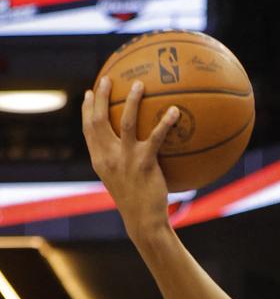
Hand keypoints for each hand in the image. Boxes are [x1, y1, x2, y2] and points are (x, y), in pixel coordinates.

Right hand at [81, 76, 179, 237]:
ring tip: (139, 84)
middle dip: (100, 97)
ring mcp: (125, 159)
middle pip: (98, 120)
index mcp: (100, 160)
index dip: (86, 110)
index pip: (88, 130)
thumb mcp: (122, 180)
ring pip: (124, 122)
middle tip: (106, 78)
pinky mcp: (145, 164)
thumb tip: (136, 148)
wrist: (143, 220)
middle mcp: (108, 156)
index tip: (87, 93)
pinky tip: (175, 110)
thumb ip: (122, 163)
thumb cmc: (137, 201)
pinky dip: (165, 122)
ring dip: (131, 101)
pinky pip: (155, 137)